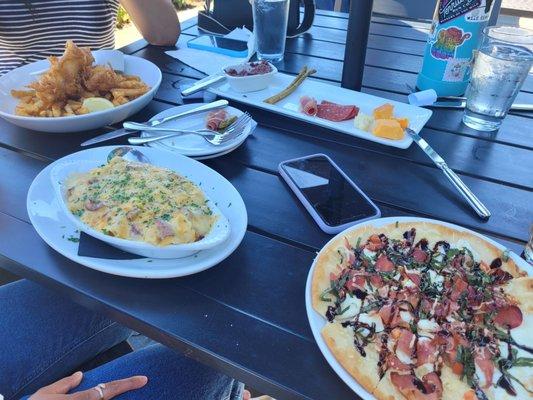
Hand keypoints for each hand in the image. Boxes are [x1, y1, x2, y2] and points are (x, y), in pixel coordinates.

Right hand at [29, 371, 147, 399]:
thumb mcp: (45, 394)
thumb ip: (65, 384)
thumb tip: (81, 375)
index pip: (106, 390)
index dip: (126, 384)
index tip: (143, 379)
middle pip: (109, 399)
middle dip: (127, 390)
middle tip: (142, 382)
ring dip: (117, 399)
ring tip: (131, 386)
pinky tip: (114, 399)